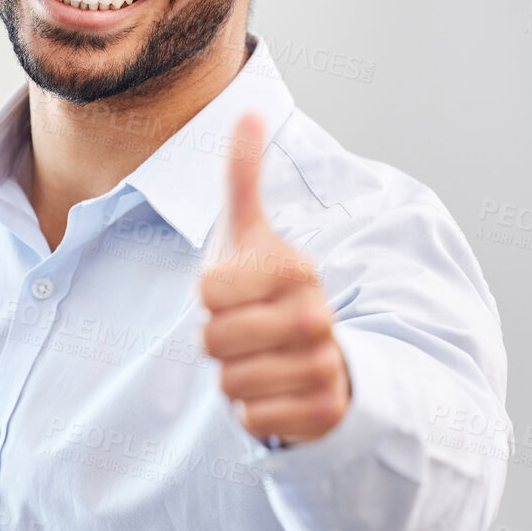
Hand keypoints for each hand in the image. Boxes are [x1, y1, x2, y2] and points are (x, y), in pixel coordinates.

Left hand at [200, 112, 349, 445]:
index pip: (207, 292)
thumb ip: (244, 177)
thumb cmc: (269, 293)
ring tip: (262, 360)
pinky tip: (276, 392)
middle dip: (219, 341)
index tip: (239, 293)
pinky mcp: (323, 412)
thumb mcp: (252, 236)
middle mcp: (317, 316)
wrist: (320, 357)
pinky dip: (254, 412)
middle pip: (212, 341)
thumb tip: (249, 112)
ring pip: (229, 383)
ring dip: (235, 377)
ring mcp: (324, 366)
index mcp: (296, 270)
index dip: (210, 297)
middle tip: (248, 333)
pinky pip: (251, 418)